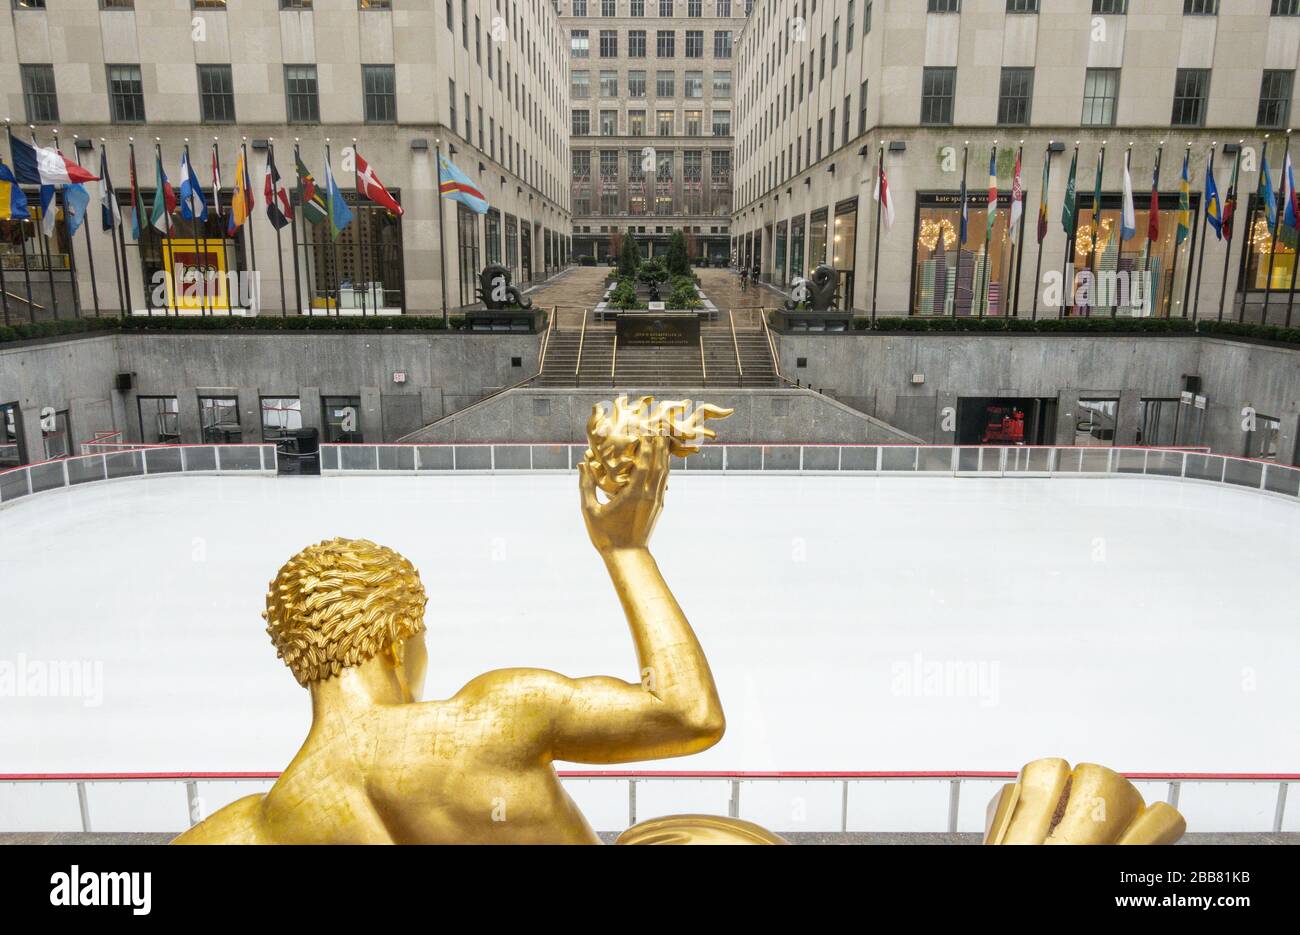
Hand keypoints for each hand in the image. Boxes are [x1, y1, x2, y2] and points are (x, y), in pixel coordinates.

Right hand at [578, 435, 669, 553]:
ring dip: (664, 455)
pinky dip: (664, 469)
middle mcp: (648, 495)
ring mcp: (656, 500)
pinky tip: (662, 462)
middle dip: (659, 445)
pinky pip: (663, 482)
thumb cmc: (605, 535)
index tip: (647, 429)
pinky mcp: (658, 506)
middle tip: (659, 427)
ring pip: (663, 472)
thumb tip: (583, 464)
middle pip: (658, 464)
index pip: (644, 463)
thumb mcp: (590, 511)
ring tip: (664, 439)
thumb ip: (586, 485)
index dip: (647, 445)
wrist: (627, 556)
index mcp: (633, 493)